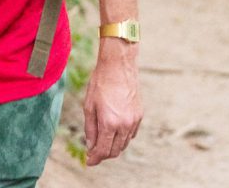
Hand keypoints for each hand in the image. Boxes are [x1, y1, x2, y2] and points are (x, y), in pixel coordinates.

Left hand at [83, 38, 142, 165]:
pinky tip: (114, 131)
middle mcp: (124, 125)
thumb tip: (90, 146)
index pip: (103, 150)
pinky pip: (131, 133)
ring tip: (102, 141)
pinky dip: (122, 137)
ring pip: (124, 144)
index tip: (88, 161)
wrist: (118, 66)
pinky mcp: (139, 115)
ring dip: (113, 146)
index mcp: (110, 123)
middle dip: (103, 154)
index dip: (95, 158)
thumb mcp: (89, 105)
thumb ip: (90, 128)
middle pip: (115, 151)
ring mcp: (134, 121)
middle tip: (93, 152)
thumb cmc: (100, 82)